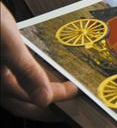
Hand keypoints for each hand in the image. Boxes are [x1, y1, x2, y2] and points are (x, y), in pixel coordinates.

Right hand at [0, 2, 77, 120]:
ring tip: (60, 87)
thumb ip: (27, 72)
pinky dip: (32, 76)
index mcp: (1, 83)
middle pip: (26, 102)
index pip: (35, 99)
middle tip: (70, 99)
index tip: (75, 90)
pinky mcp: (0, 62)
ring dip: (41, 90)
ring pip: (22, 89)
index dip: (58, 96)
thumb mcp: (9, 46)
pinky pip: (19, 75)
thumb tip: (44, 98)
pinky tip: (42, 68)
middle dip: (48, 103)